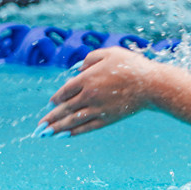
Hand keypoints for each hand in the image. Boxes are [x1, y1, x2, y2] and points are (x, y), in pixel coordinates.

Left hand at [43, 47, 166, 135]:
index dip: (56, 98)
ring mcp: (98, 109)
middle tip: (38, 128)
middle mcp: (89, 95)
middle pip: (64, 109)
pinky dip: (74, 132)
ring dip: (56, 128)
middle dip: (50, 119)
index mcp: (87, 78)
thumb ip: (90, 59)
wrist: (152, 85)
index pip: (65, 91)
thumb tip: (77, 70)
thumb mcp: (110, 53)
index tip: (51, 104)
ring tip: (45, 134)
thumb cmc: (132, 66)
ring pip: (72, 120)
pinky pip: (87, 127)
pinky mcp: (107, 118)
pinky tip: (64, 136)